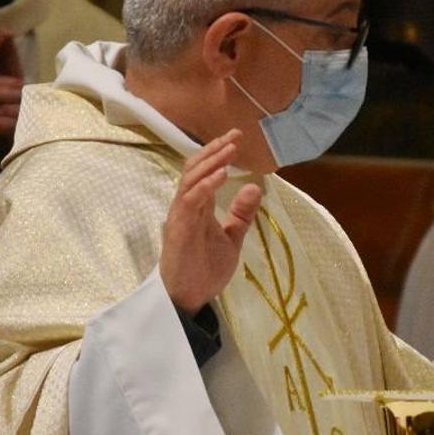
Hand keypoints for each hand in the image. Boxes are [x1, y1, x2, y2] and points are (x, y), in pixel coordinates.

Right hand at [160, 129, 262, 312]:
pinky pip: (189, 202)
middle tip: (235, 136)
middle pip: (194, 168)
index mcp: (197, 206)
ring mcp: (179, 217)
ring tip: (230, 150)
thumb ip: (241, 214)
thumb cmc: (206, 269)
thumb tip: (255, 186)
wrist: (191, 299)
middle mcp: (185, 206)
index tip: (236, 138)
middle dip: (214, 150)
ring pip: (190, 180)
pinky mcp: (178, 230)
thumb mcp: (232, 237)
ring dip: (210, 163)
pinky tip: (220, 176)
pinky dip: (204, 186)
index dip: (217, 153)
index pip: (204, 171)